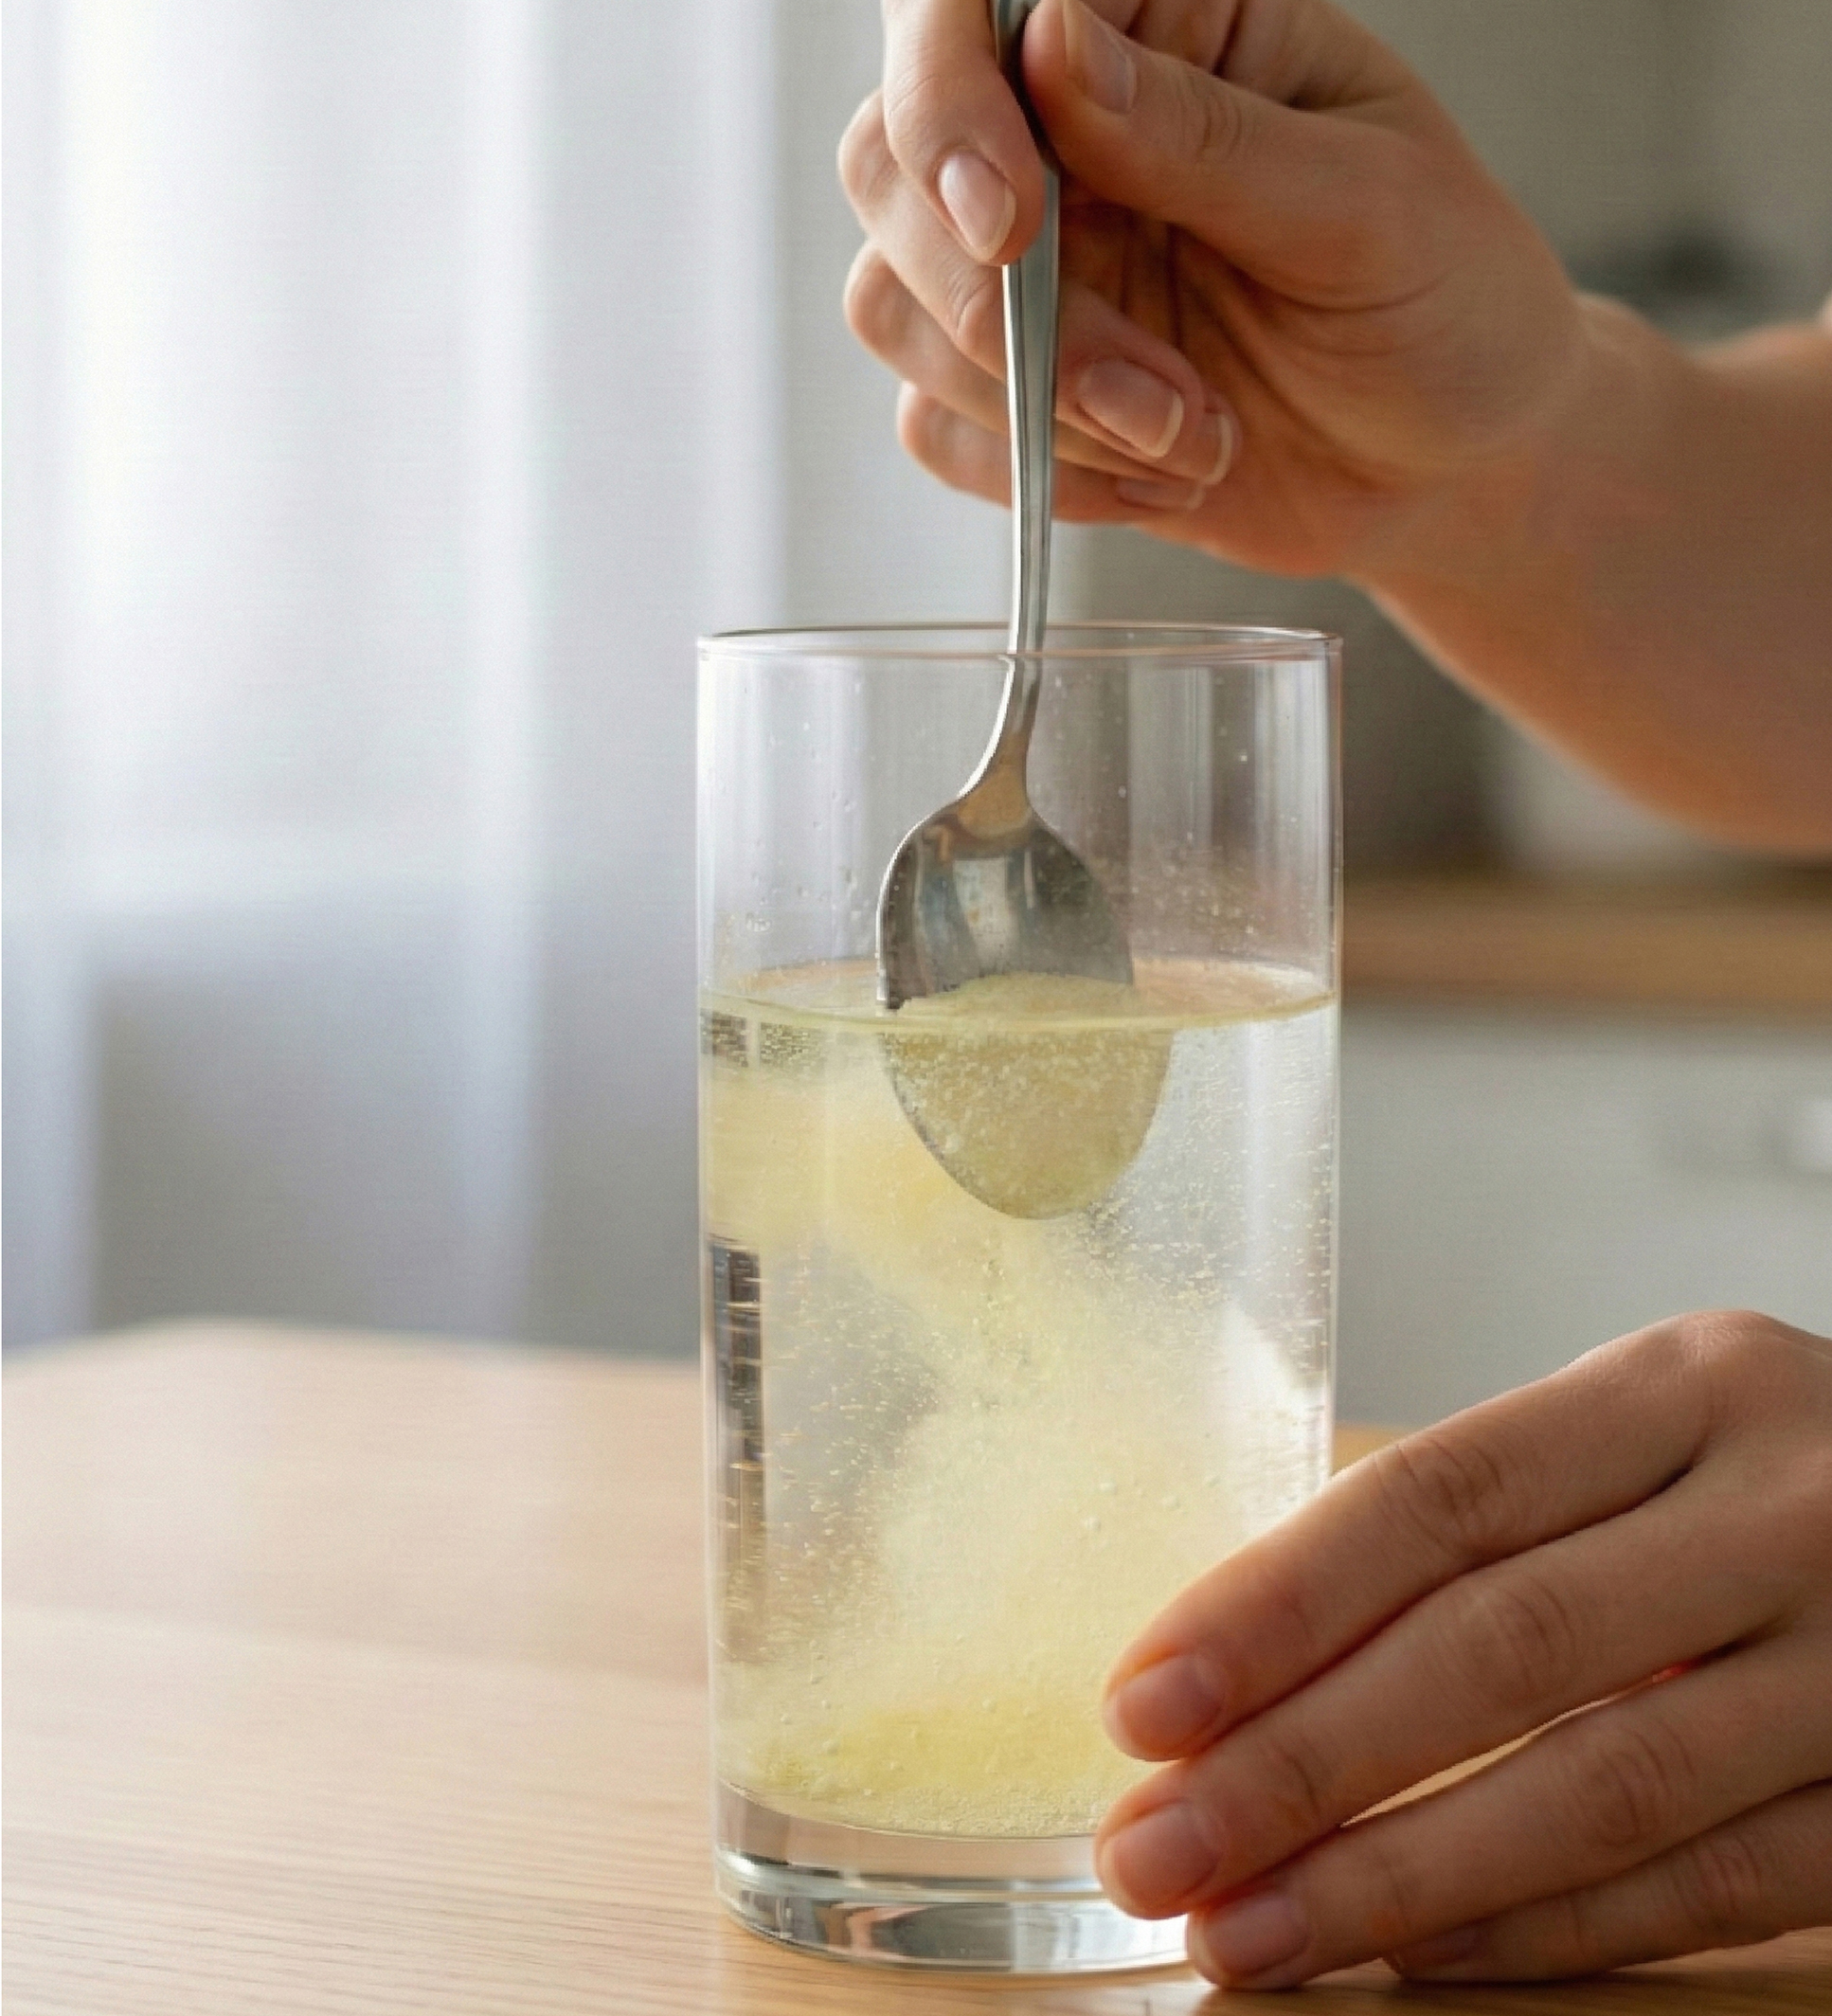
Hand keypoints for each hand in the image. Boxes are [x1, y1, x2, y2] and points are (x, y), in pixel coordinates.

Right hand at [840, 0, 1588, 580]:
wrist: (1451, 472)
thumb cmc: (1445, 307)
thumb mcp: (1366, 208)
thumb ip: (1205, 137)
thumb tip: (1053, 50)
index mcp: (1162, 26)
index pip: (973, 5)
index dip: (947, 99)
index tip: (1011, 223)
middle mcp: (1064, 134)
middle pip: (888, 162)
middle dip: (992, 301)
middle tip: (1139, 387)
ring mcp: (1030, 267)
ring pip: (894, 306)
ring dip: (1036, 405)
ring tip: (1191, 434)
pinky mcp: (1014, 390)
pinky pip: (937, 428)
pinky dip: (1043, 473)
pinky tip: (1159, 471)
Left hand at [1093, 1310, 1831, 1985]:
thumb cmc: (1772, 1481)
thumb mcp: (1651, 1438)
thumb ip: (1490, 1525)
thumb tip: (1248, 1659)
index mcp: (1686, 1388)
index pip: (1441, 1495)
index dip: (1277, 1603)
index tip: (1144, 1703)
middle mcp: (1786, 1507)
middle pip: (1502, 1645)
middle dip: (1300, 1762)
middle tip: (1154, 1850)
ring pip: (1602, 1786)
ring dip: (1399, 1879)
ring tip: (1247, 1932)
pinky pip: (1710, 1887)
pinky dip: (1547, 1931)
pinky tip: (1414, 1960)